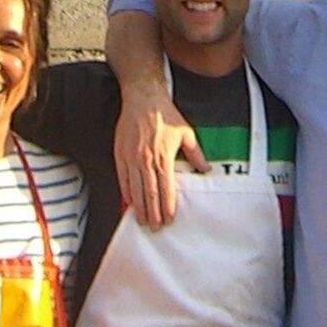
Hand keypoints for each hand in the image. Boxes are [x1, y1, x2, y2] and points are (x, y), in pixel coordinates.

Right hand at [116, 87, 202, 228]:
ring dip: (138, 207)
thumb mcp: (186, 133)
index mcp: (164, 158)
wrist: (143, 98)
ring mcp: (131, 158)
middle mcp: (146, 161)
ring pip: (134, 189)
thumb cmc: (166, 115)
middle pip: (149, 193)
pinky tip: (128, 203)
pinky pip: (122, 178)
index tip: (168, 219)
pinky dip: (125, 192)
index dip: (167, 206)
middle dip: (152, 213)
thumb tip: (206, 170)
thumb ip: (196, 154)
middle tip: (154, 227)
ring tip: (142, 221)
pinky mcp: (120, 154)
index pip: (165, 189)